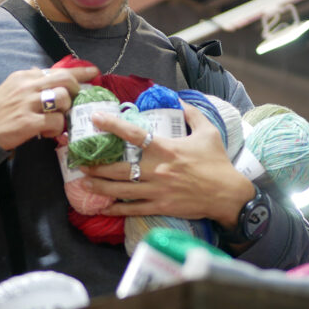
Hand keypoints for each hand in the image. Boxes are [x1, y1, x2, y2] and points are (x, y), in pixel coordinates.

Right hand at [0, 65, 98, 149]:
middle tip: (76, 102)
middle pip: (65, 80)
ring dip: (65, 111)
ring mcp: (28, 103)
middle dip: (76, 90)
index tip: (94, 72)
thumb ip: (31, 82)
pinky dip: (57, 128)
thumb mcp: (11, 89)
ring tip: (56, 120)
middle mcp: (27, 86)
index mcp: (24, 76)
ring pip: (63, 99)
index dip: (79, 72)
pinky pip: (56, 121)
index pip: (57, 70)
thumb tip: (50, 76)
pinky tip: (48, 132)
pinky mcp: (28, 122)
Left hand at [80, 103, 253, 227]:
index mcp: (166, 148)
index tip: (96, 119)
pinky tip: (103, 208)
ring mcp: (156, 190)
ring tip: (83, 182)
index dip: (112, 125)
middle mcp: (156, 169)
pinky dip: (116, 209)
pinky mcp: (159, 207)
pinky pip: (132, 209)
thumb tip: (180, 99)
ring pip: (120, 189)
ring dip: (99, 186)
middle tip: (80, 162)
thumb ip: (192, 114)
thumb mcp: (208, 132)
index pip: (133, 134)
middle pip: (118, 167)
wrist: (228, 194)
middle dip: (97, 165)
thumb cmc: (217, 163)